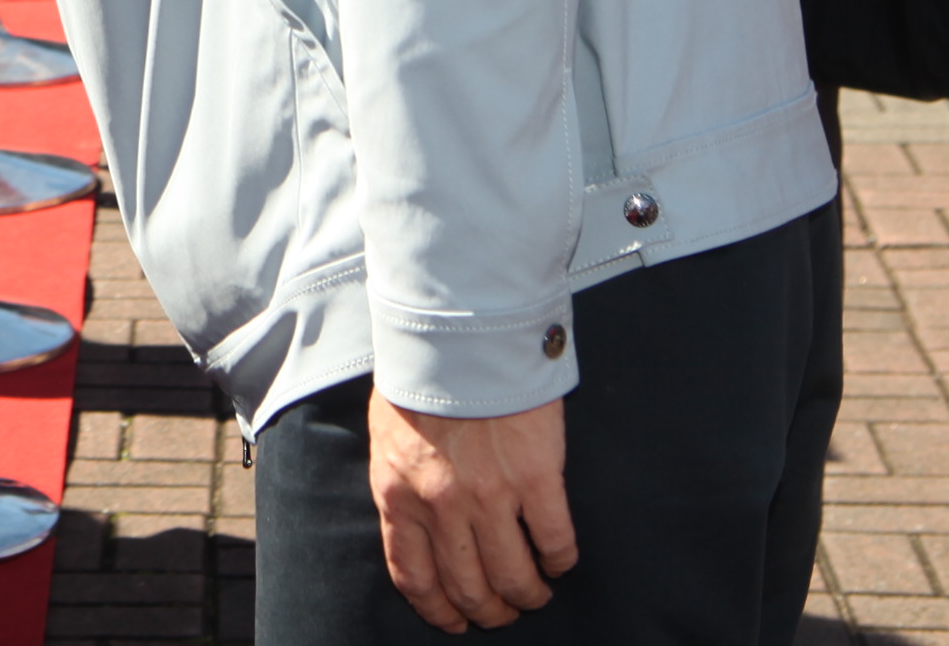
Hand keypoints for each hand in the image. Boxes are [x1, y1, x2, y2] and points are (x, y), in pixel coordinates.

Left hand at [369, 395, 574, 632]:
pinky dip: (559, 559)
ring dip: (528, 594)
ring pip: (513, 576)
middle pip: (468, 587)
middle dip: (489, 610)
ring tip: (536, 592)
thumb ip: (402, 486)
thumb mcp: (389, 438)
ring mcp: (489, 494)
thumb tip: (418, 528)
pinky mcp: (536, 478)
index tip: (455, 622)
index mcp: (397, 494)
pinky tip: (559, 559)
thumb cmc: (423, 378)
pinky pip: (554, 541)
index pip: (414, 576)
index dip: (438, 610)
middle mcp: (440, 505)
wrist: (460, 332)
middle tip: (504, 610)